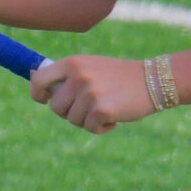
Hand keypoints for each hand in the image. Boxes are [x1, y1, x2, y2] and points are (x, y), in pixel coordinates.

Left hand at [30, 55, 151, 134]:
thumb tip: (42, 92)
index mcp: (73, 63)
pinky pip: (90, 128)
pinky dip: (101, 127)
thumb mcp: (92, 66)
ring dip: (87, 120)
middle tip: (89, 107)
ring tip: (106, 108)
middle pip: (56, 107)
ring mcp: (90, 93)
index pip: (39, 79)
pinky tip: (115, 117)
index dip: (37, 93)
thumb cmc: (120, 76)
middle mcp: (78, 76)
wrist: (153, 80)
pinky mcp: (101, 110)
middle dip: (69, 112)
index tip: (44, 100)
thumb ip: (68, 76)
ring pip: (72, 120)